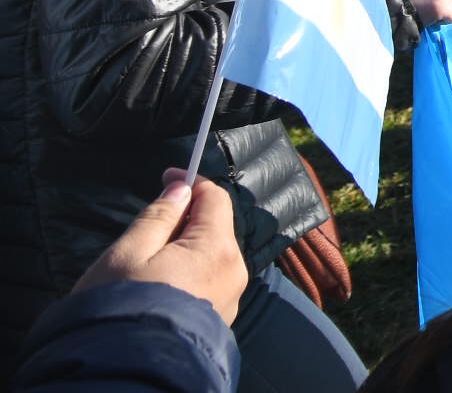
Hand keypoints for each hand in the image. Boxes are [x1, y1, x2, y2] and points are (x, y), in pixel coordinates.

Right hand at [73, 171, 245, 326]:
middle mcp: (234, 272)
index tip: (167, 176)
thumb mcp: (129, 253)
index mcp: (217, 249)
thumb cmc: (121, 307)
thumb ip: (159, 216)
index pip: (215, 198)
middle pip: (214, 228)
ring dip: (184, 250)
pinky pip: (207, 283)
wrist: (125, 370)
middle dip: (184, 221)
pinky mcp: (219, 320)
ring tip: (146, 265)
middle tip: (147, 230)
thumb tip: (182, 189)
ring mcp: (229, 299)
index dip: (192, 183)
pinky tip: (157, 287)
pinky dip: (187, 274)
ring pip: (210, 257)